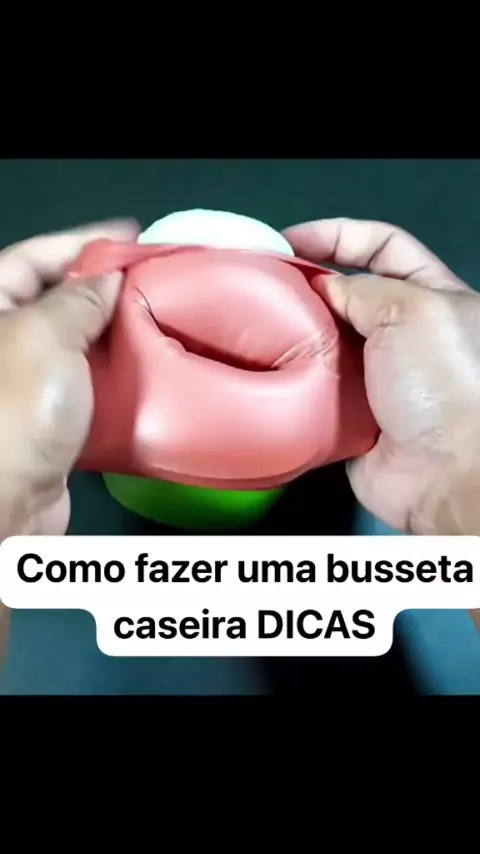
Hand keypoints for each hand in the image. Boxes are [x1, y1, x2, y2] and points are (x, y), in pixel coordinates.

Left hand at [0, 219, 138, 538]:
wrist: (9, 502)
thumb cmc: (17, 410)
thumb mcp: (46, 336)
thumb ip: (79, 298)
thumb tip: (108, 279)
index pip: (35, 259)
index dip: (83, 242)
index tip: (131, 236)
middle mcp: (6, 342)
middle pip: (58, 299)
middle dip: (105, 287)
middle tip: (154, 278)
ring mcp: (28, 382)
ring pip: (79, 343)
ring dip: (116, 332)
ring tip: (158, 318)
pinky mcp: (52, 418)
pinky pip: (90, 383)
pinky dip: (117, 374)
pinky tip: (146, 368)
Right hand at [284, 218, 479, 533]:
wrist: (446, 473)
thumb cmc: (448, 389)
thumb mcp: (411, 311)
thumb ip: (363, 287)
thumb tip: (326, 286)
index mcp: (433, 297)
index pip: (382, 246)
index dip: (338, 235)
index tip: (293, 240)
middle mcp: (405, 334)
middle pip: (348, 293)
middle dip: (310, 284)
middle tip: (269, 283)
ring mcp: (378, 375)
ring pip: (326, 340)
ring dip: (298, 333)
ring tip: (265, 326)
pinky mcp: (354, 413)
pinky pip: (315, 387)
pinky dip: (296, 380)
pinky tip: (275, 370)